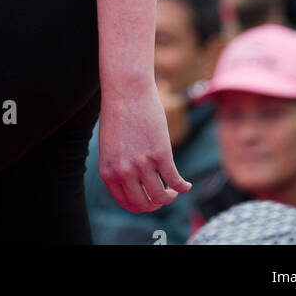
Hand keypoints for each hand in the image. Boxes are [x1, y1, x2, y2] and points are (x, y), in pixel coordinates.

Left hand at [98, 78, 192, 212]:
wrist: (127, 89)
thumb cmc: (119, 113)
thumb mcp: (111, 145)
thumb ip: (118, 165)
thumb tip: (133, 184)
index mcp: (108, 171)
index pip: (126, 202)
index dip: (140, 205)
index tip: (149, 200)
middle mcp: (123, 172)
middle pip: (144, 204)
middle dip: (155, 204)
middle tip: (164, 196)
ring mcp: (142, 164)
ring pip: (160, 196)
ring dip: (170, 197)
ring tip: (174, 190)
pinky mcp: (160, 154)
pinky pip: (175, 181)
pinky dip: (183, 187)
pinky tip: (186, 185)